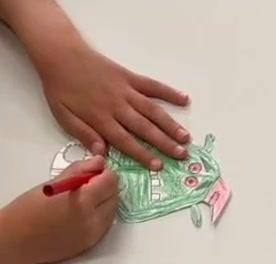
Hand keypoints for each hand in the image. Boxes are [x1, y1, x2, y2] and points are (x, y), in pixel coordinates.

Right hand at [0, 159, 117, 263]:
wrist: (20, 240)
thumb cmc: (30, 208)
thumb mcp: (54, 183)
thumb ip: (80, 171)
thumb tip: (100, 162)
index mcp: (83, 200)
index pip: (110, 182)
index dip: (106, 173)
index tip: (97, 170)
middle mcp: (94, 219)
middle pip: (115, 197)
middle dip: (108, 186)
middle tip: (91, 182)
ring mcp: (95, 234)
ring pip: (113, 212)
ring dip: (106, 201)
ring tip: (86, 196)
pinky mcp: (92, 243)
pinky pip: (106, 225)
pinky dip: (102, 214)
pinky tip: (85, 211)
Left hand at [28, 16, 189, 170]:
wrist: (59, 54)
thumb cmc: (60, 88)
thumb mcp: (63, 116)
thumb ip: (83, 134)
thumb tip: (101, 153)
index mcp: (101, 118)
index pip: (125, 141)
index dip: (142, 154)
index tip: (159, 166)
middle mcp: (117, 106)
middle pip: (144, 127)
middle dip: (164, 143)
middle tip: (182, 155)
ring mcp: (126, 90)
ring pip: (152, 110)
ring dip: (170, 124)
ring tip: (186, 138)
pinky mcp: (130, 77)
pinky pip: (152, 86)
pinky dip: (169, 92)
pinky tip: (185, 100)